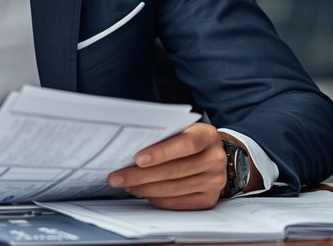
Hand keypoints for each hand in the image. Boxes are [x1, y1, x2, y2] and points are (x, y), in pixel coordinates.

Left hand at [108, 123, 235, 210]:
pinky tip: (142, 193)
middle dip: (142, 175)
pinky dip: (157, 199)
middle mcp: (215, 159)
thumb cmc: (189, 139)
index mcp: (208, 136)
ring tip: (126, 185)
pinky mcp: (208, 199)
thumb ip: (164, 135)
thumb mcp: (182, 129)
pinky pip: (178, 202)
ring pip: (174, 189)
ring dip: (145, 189)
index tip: (137, 159)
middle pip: (176, 170)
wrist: (213, 155)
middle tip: (118, 177)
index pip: (186, 144)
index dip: (161, 152)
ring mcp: (214, 182)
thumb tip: (129, 147)